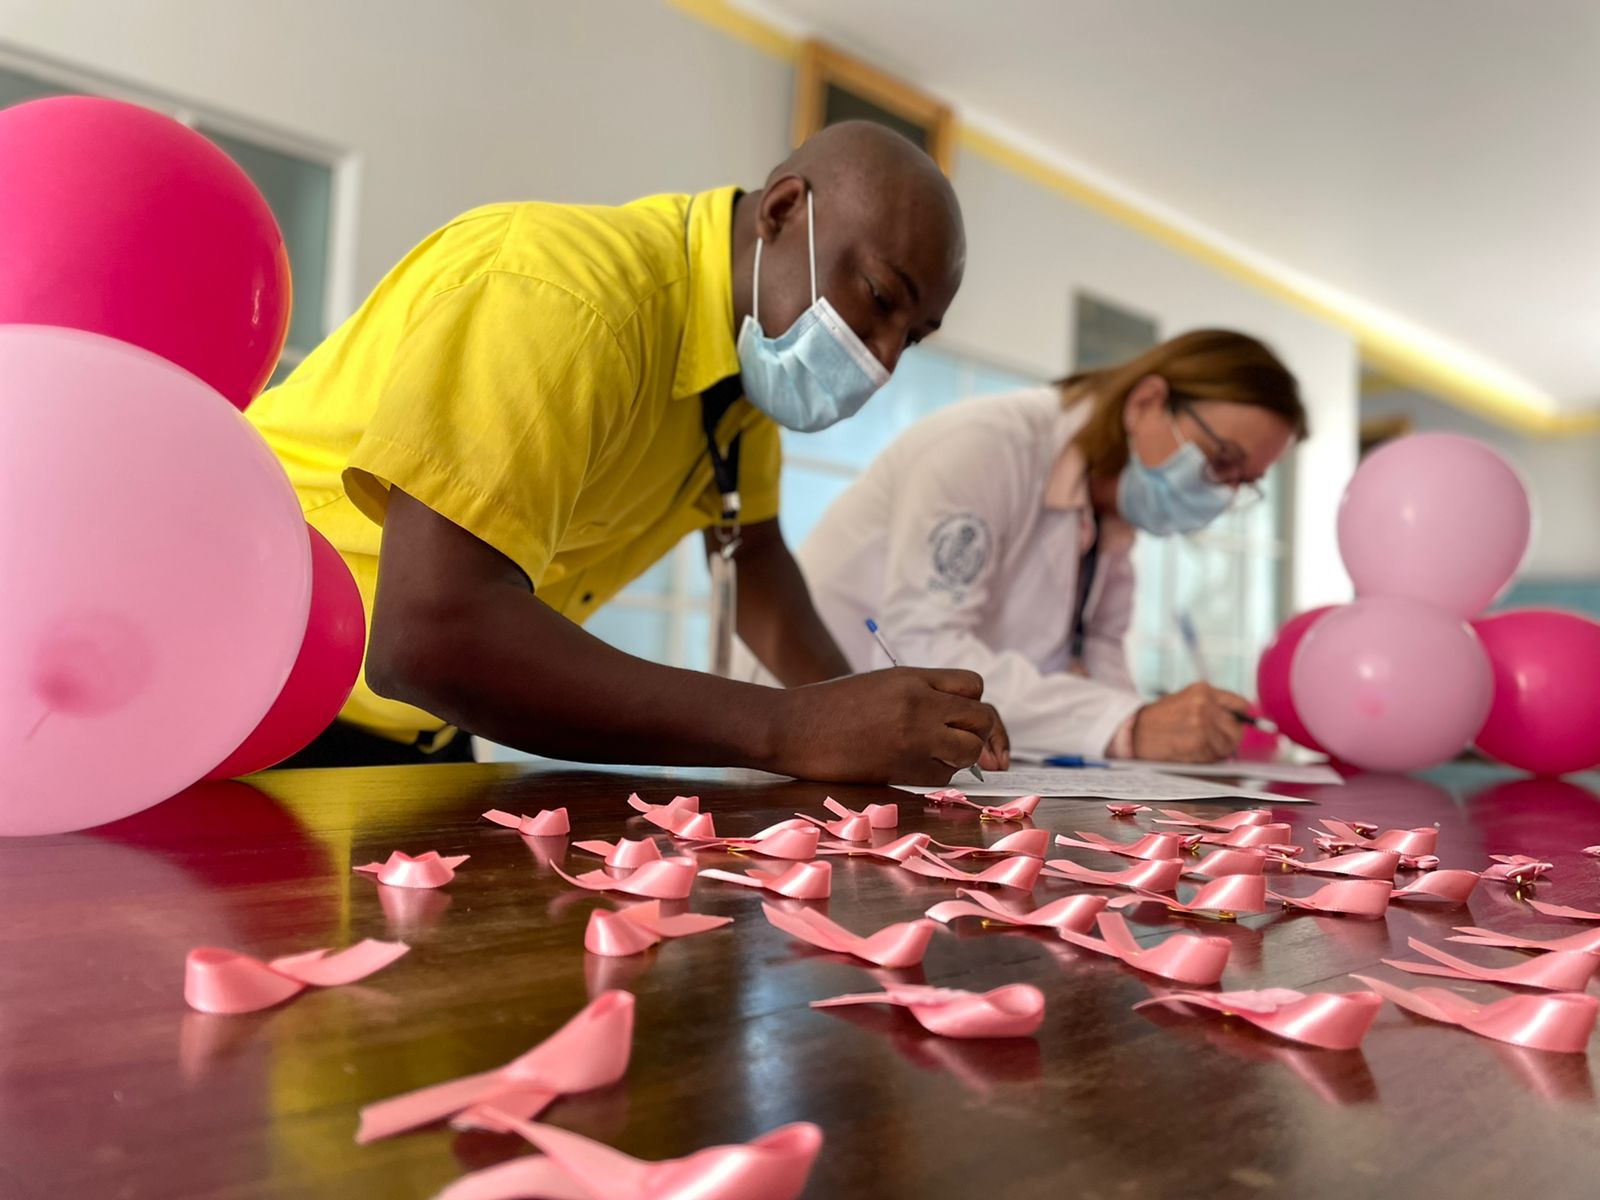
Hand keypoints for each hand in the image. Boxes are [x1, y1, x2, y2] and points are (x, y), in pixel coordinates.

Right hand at [772, 667, 1008, 784]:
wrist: (792, 728)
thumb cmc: (830, 707)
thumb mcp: (881, 685)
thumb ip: (920, 696)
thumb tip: (959, 724)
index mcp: (912, 677)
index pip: (973, 686)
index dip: (974, 704)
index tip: (967, 718)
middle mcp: (920, 704)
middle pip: (981, 718)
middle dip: (983, 734)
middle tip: (974, 747)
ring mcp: (913, 737)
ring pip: (970, 749)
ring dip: (964, 756)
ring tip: (941, 756)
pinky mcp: (903, 768)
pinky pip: (944, 774)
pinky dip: (941, 774)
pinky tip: (919, 768)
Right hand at [1131, 683, 1250, 762]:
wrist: (1134, 731)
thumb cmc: (1161, 718)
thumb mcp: (1186, 699)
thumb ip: (1213, 705)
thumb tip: (1245, 719)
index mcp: (1203, 690)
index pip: (1239, 704)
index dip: (1243, 716)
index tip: (1242, 723)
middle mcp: (1203, 705)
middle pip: (1236, 728)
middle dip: (1229, 738)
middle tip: (1215, 741)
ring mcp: (1200, 724)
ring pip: (1227, 745)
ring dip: (1218, 750)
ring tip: (1200, 746)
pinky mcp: (1196, 744)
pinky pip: (1214, 756)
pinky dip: (1207, 758)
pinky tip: (1192, 752)